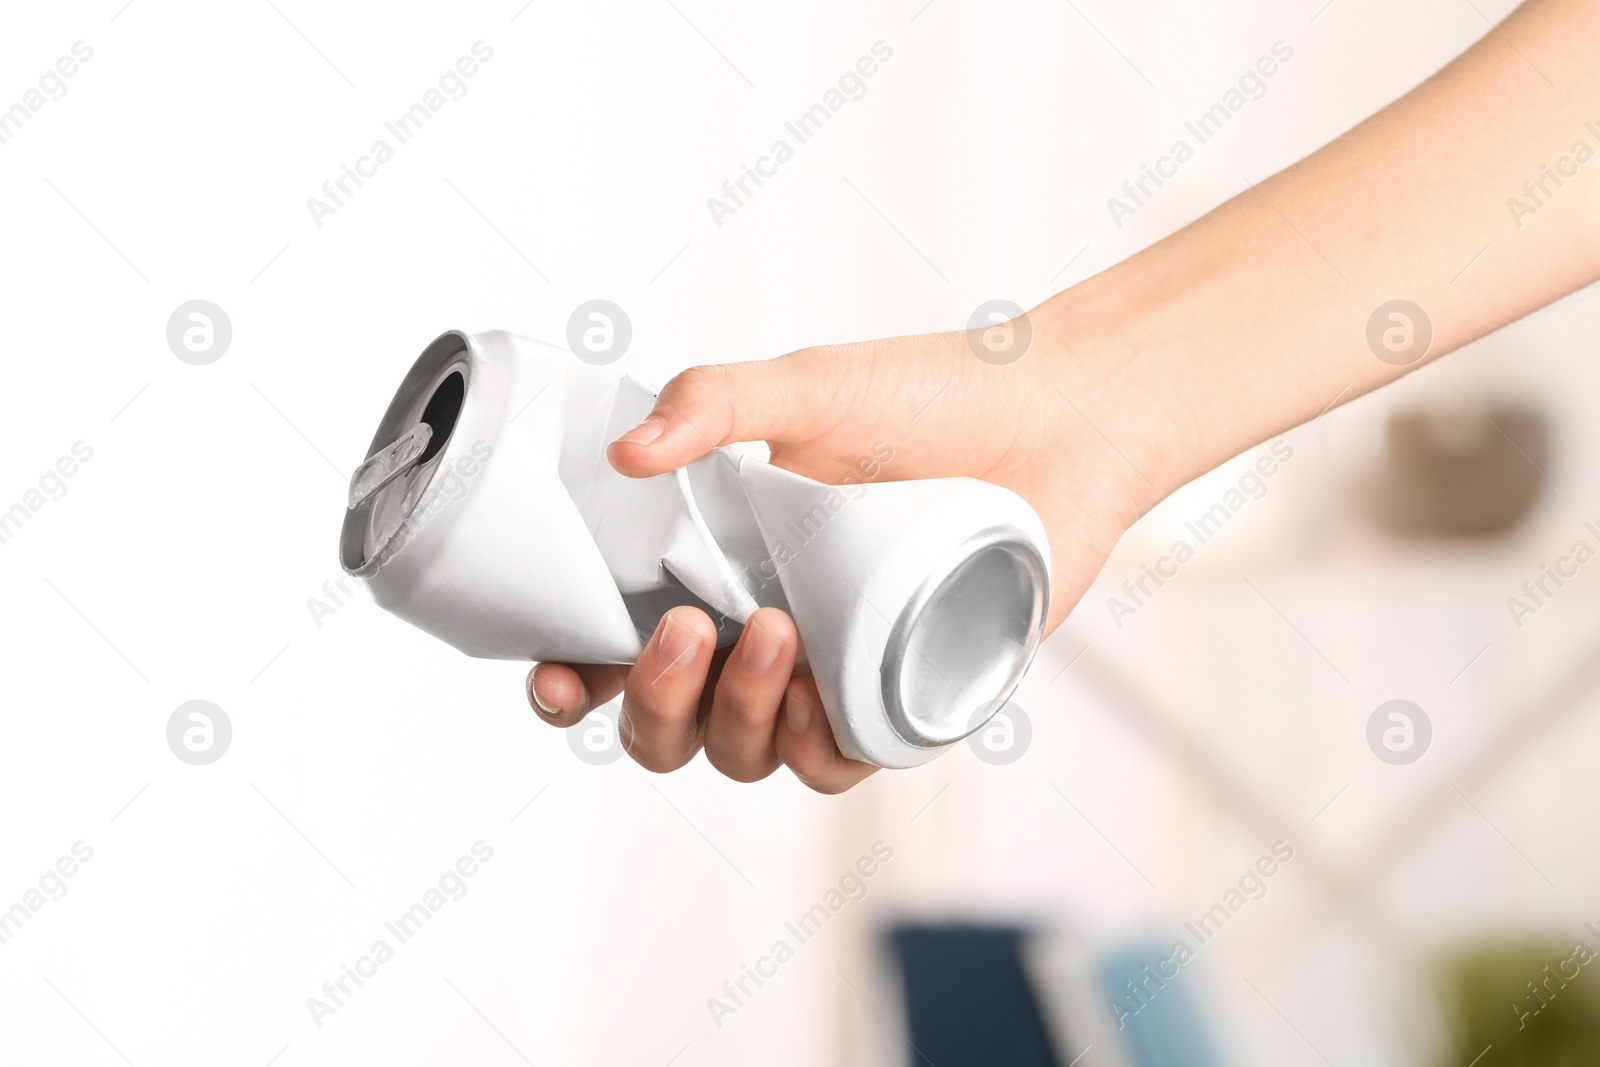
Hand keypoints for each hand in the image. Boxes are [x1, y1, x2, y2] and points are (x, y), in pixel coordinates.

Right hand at [525, 318, 1170, 791]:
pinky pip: (834, 765)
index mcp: (716, 567)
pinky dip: (810, 746)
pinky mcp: (898, 701)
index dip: (572, 679)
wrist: (1054, 417)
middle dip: (654, 701)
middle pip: (664, 727)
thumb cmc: (930, 398)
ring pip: (740, 755)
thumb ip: (709, 406)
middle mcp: (760, 631)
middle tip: (685, 628)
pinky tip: (816, 692)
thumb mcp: (805, 389)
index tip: (557, 676)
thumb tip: (625, 451)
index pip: (614, 646)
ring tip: (777, 633)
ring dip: (733, 715)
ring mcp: (828, 674)